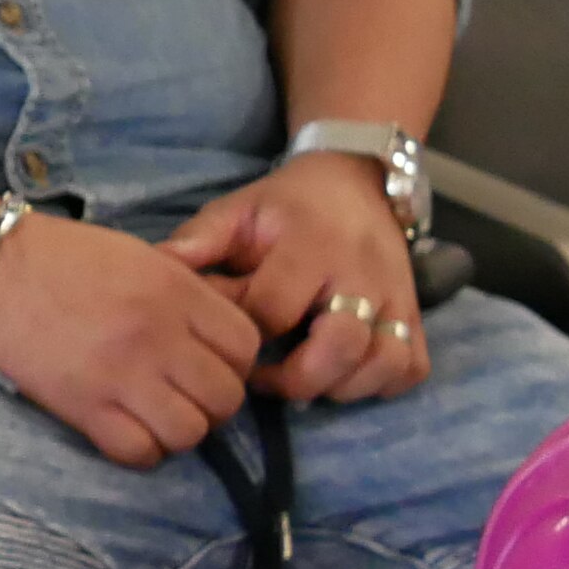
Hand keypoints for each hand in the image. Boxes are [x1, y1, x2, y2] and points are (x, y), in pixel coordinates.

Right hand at [0, 212, 262, 466]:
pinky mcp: (83, 406)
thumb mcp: (139, 255)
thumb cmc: (61, 255)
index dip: (236, 362)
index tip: (211, 363)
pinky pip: (139, 451)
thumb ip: (184, 292)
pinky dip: (141, 449)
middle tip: (186, 395)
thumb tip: (215, 335)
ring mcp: (121, 374)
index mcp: (175, 289)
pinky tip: (128, 430)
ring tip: (157, 415)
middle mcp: (158, 334)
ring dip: (180, 430)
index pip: (245, 345)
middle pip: (225, 396)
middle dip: (213, 403)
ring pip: (190, 432)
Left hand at [161, 153, 428, 404]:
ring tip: (302, 378)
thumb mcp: (236, 211)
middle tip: (264, 378)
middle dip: (295, 378)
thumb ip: (197, 242)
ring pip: (381, 363)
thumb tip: (154, 271)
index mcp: (309, 246)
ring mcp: (394, 297)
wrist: (355, 181)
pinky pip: (410, 368)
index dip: (242, 336)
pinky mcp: (414, 315)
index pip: (273, 308)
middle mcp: (360, 274)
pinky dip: (380, 384)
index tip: (223, 341)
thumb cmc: (284, 206)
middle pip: (339, 346)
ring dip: (338, 387)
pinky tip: (344, 377)